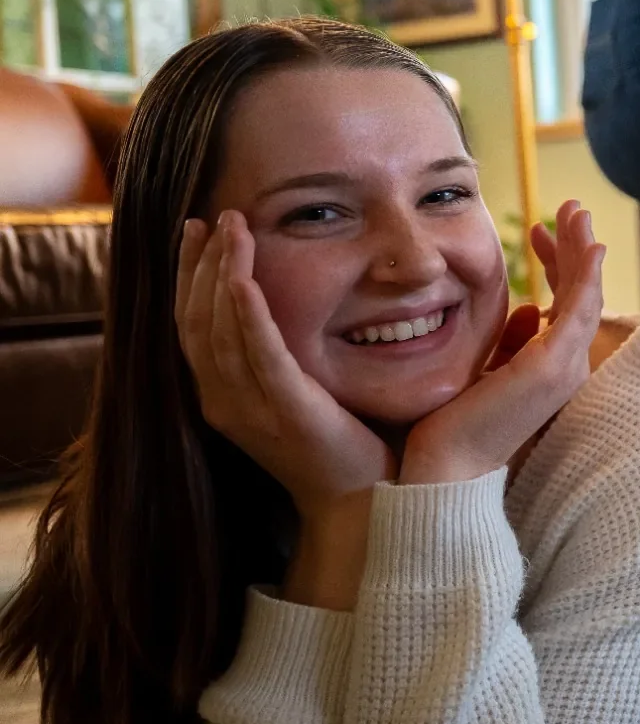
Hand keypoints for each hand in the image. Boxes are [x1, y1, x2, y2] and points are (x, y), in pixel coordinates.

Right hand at [176, 213, 397, 513]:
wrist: (365, 504)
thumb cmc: (343, 447)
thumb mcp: (302, 394)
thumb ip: (284, 357)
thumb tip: (292, 308)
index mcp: (225, 399)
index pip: (191, 328)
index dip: (189, 279)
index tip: (198, 234)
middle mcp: (225, 404)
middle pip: (194, 322)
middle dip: (197, 265)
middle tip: (207, 218)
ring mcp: (251, 411)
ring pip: (218, 330)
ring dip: (219, 272)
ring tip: (229, 227)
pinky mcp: (286, 411)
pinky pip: (258, 353)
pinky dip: (245, 311)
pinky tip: (240, 277)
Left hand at [401, 200, 604, 485]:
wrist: (443, 468)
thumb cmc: (451, 426)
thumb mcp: (482, 368)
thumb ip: (509, 341)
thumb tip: (529, 310)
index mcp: (548, 367)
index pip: (563, 304)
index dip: (556, 264)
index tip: (536, 232)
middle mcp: (565, 366)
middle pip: (582, 294)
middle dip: (576, 248)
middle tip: (571, 207)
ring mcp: (564, 366)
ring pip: (586, 294)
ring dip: (584, 248)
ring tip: (577, 210)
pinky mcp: (554, 364)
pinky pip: (580, 308)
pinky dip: (588, 275)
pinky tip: (590, 245)